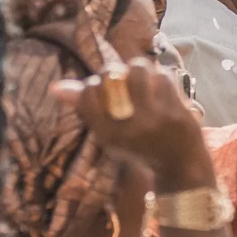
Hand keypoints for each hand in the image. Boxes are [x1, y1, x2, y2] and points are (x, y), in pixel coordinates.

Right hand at [51, 57, 213, 194]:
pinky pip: (164, 77)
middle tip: (120, 78)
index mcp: (108, 135)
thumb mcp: (109, 133)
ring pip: (139, 69)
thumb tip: (55, 87)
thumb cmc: (138, 146)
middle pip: (111, 76)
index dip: (93, 84)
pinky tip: (160, 90)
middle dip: (113, 71)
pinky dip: (159, 79)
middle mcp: (129, 128)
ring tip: (139, 81)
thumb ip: (85, 107)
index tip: (103, 89)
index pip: (88, 93)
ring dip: (137, 70)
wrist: (181, 166)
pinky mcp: (177, 112)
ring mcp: (155, 120)